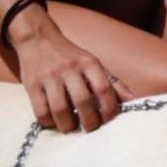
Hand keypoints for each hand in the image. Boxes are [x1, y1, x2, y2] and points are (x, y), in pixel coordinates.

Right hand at [13, 25, 134, 131]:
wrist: (38, 39)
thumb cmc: (71, 57)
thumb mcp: (94, 64)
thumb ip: (113, 83)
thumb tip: (134, 101)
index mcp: (89, 63)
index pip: (104, 89)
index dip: (110, 109)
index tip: (109, 121)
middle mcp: (70, 68)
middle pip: (83, 101)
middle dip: (90, 121)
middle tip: (91, 127)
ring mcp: (49, 76)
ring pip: (60, 109)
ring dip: (68, 125)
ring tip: (72, 128)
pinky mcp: (32, 85)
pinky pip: (40, 111)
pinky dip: (49, 122)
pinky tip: (54, 121)